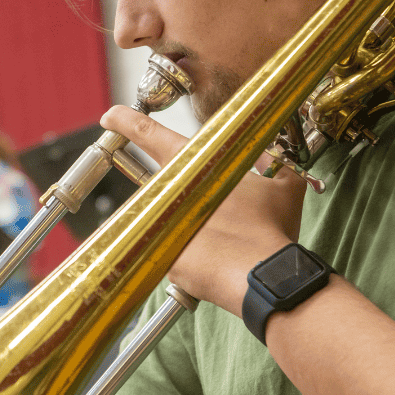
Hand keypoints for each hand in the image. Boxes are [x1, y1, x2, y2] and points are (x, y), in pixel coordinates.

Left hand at [101, 105, 306, 314]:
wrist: (266, 278)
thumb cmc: (272, 229)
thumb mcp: (283, 185)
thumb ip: (272, 163)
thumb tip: (269, 155)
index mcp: (194, 167)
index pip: (149, 135)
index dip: (126, 122)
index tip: (110, 117)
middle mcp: (170, 193)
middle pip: (159, 182)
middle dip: (183, 194)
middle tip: (218, 211)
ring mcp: (163, 227)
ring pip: (165, 218)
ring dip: (190, 226)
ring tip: (228, 242)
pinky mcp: (164, 259)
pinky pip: (171, 251)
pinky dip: (192, 255)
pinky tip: (217, 262)